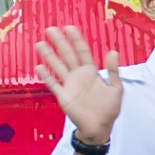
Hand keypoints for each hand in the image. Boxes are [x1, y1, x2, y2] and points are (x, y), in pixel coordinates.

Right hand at [33, 25, 124, 143]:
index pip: (82, 52)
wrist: (99, 127)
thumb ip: (113, 70)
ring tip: (40, 44)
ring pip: (57, 66)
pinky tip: (38, 66)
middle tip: (50, 29)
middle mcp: (78, 76)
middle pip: (67, 55)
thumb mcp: (116, 88)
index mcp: (91, 72)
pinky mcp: (63, 96)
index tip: (69, 27)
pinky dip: (46, 76)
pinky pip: (53, 84)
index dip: (76, 40)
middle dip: (59, 42)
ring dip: (49, 56)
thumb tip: (113, 51)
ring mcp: (70, 85)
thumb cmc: (108, 108)